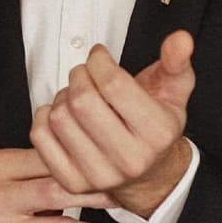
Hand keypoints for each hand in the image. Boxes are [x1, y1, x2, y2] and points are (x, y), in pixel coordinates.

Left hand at [32, 30, 197, 220]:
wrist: (150, 176)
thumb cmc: (157, 126)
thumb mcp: (175, 90)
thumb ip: (176, 61)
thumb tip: (180, 39)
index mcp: (158, 133)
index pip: (113, 84)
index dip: (99, 61)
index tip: (99, 56)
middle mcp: (130, 159)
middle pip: (82, 101)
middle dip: (79, 75)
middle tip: (86, 73)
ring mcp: (99, 175)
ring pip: (59, 117)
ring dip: (62, 97)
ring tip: (78, 97)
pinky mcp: (72, 183)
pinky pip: (41, 137)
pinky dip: (44, 117)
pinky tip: (63, 115)